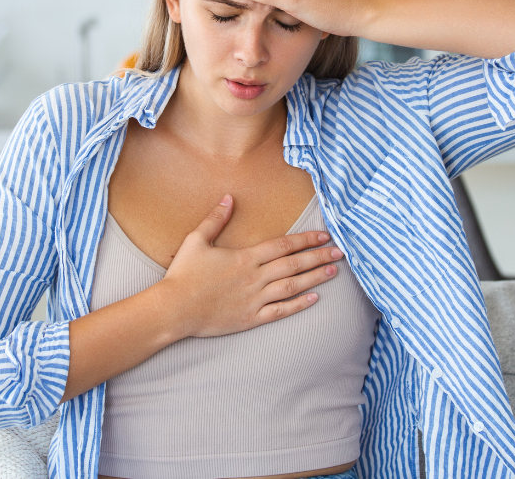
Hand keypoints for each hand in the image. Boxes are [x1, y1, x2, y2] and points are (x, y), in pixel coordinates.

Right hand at [156, 194, 341, 338]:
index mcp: (245, 257)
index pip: (283, 245)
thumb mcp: (196, 240)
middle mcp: (255, 277)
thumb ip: (215, 218)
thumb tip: (228, 197)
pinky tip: (314, 299)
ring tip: (333, 271)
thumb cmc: (183, 274)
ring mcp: (255, 299)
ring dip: (315, 278)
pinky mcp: (251, 318)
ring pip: (292, 286)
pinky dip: (299, 304)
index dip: (306, 239)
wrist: (174, 309)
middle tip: (341, 252)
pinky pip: (280, 311)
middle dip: (319, 256)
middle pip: (294, 264)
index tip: (324, 235)